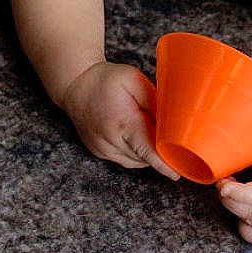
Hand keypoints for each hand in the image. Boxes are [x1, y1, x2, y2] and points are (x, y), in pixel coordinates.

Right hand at [61, 60, 179, 178]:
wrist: (74, 85)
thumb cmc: (105, 80)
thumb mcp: (133, 79)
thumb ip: (153, 99)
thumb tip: (172, 119)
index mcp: (123, 122)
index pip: (147, 151)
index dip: (163, 165)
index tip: (176, 174)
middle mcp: (111, 140)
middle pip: (144, 158)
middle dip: (160, 153)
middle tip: (170, 137)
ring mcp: (103, 149)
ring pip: (135, 162)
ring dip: (147, 154)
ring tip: (151, 134)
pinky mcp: (99, 152)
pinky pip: (124, 160)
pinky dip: (135, 154)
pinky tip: (138, 138)